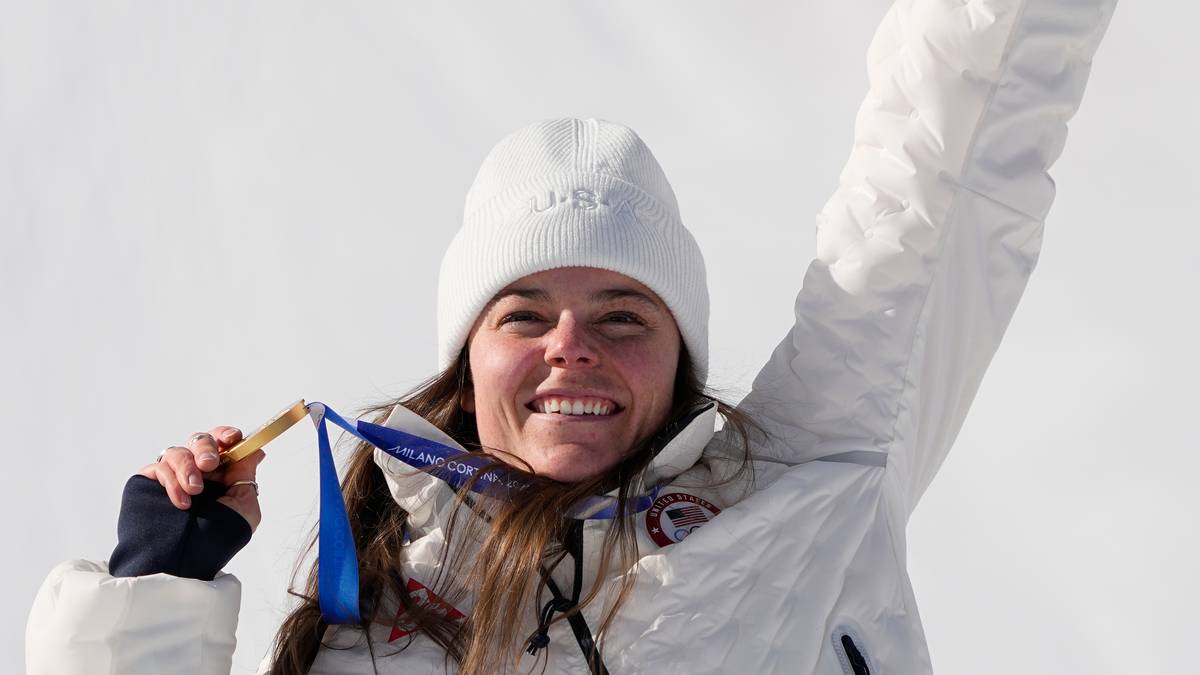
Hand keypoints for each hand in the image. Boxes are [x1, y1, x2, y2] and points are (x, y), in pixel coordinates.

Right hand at [136, 426, 266, 531]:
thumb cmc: (214, 542)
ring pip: (177, 451)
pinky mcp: (148, 483)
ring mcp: (172, 477)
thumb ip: (246, 477)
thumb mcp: (243, 509)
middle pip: (200, 440)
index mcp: (221, 476)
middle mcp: (196, 473)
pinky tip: (181, 502)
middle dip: (206, 447)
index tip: (233, 437)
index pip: (224, 444)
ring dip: (188, 468)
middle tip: (209, 463)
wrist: (180, 565)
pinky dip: (172, 481)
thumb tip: (256, 451)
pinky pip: (159, 468)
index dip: (227, 436)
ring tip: (195, 491)